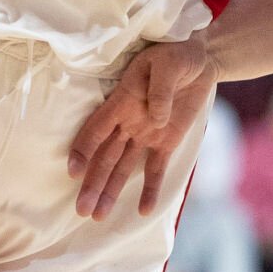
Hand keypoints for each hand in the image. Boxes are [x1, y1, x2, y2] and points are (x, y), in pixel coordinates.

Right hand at [68, 34, 216, 219]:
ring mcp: (147, 134)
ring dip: (110, 191)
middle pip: (106, 156)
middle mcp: (129, 122)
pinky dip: (150, 189)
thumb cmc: (175, 54)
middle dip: (93, 182)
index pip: (97, 128)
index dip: (83, 148)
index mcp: (122, 100)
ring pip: (124, 167)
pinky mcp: (167, 142)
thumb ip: (160, 90)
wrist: (199, 57)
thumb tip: (154, 119)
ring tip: (97, 217)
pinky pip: (156, 169)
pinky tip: (143, 211)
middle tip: (82, 210)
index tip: (73, 171)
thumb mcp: (168, 64)